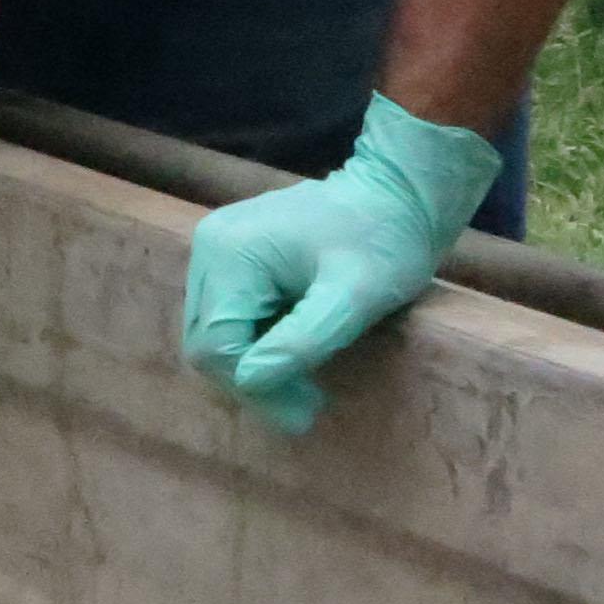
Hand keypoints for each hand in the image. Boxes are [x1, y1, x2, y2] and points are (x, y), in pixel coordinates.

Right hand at [177, 95, 502, 433]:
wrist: (397, 191)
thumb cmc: (385, 240)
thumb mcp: (355, 297)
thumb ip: (302, 339)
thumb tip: (250, 380)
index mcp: (231, 255)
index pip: (216, 346)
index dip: (255, 389)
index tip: (307, 412)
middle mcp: (209, 247)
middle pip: (207, 341)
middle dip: (253, 380)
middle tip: (308, 405)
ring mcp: (214, 248)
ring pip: (214, 332)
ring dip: (254, 363)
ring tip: (305, 379)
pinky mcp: (229, 254)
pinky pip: (227, 314)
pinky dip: (256, 341)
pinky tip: (295, 346)